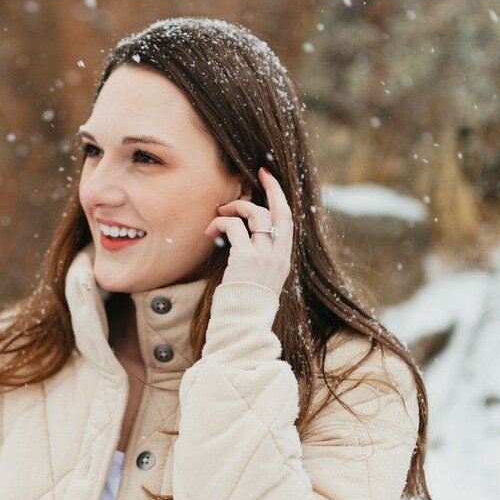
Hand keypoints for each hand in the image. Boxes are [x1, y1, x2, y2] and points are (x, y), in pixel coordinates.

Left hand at [204, 167, 292, 297]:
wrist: (243, 326)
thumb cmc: (246, 307)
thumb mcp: (261, 282)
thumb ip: (261, 261)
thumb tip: (248, 242)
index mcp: (283, 261)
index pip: (288, 222)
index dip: (280, 199)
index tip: (270, 182)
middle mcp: (278, 256)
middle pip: (280, 212)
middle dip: (272, 188)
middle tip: (259, 173)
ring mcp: (264, 256)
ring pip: (256, 215)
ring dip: (236, 208)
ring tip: (221, 213)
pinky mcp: (245, 258)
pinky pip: (234, 228)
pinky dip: (221, 223)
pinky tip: (211, 231)